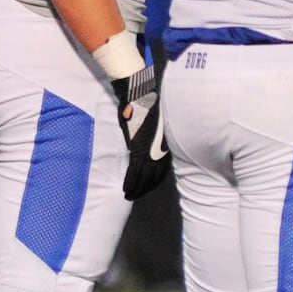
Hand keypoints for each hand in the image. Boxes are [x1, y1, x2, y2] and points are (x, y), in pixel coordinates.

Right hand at [112, 60, 170, 200]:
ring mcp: (150, 151)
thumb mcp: (155, 122)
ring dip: (137, 189)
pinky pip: (134, 172)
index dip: (155, 180)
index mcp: (166, 145)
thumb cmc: (147, 103)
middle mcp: (160, 151)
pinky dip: (130, 183)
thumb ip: (153, 134)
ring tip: (129, 196)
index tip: (148, 186)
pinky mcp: (138, 150)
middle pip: (155, 177)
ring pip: (144, 178)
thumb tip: (146, 139)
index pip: (162, 169)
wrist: (141, 95)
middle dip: (146, 188)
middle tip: (138, 195)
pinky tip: (126, 189)